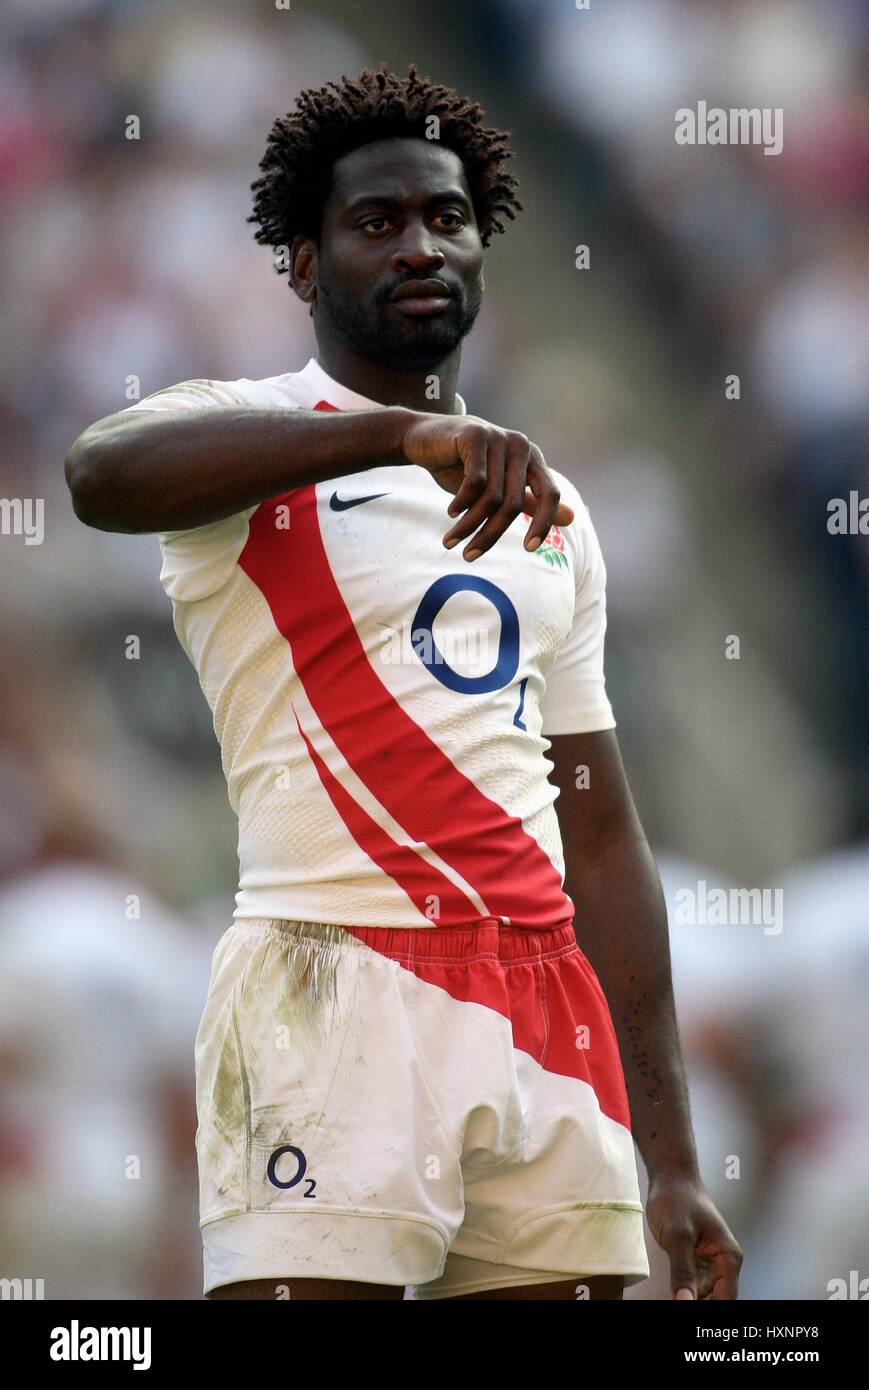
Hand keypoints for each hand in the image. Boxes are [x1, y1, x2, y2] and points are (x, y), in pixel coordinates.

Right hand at [400, 412, 573, 561]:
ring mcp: (498, 438)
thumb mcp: (498, 486)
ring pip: (491, 497)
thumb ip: (532, 502)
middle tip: (470, 556)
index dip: (543, 523)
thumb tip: (572, 518)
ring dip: (469, 525)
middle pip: (515, 504)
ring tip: (451, 542)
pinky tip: (451, 513)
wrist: (423, 438)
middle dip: (491, 534)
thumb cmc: (463, 465)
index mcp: (532, 458)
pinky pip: (474, 481)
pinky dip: (462, 503)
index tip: (529, 549)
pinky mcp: (474, 436)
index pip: (550, 494)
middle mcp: (520, 446)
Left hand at [646, 1173, 742, 1299]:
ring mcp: (709, 1261)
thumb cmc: (676, 1198)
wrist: (669, 1177)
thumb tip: (685, 1302)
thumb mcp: (677, 1236)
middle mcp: (723, 1262)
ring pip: (702, 1294)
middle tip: (677, 1298)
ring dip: (688, 1298)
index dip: (708, 1310)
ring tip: (675, 1289)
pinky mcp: (695, 1258)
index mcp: (728, 1258)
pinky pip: (692, 1283)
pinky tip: (671, 1290)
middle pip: (715, 1299)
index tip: (687, 1308)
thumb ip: (683, 1271)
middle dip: (696, 1303)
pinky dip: (682, 1289)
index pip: (725, 1300)